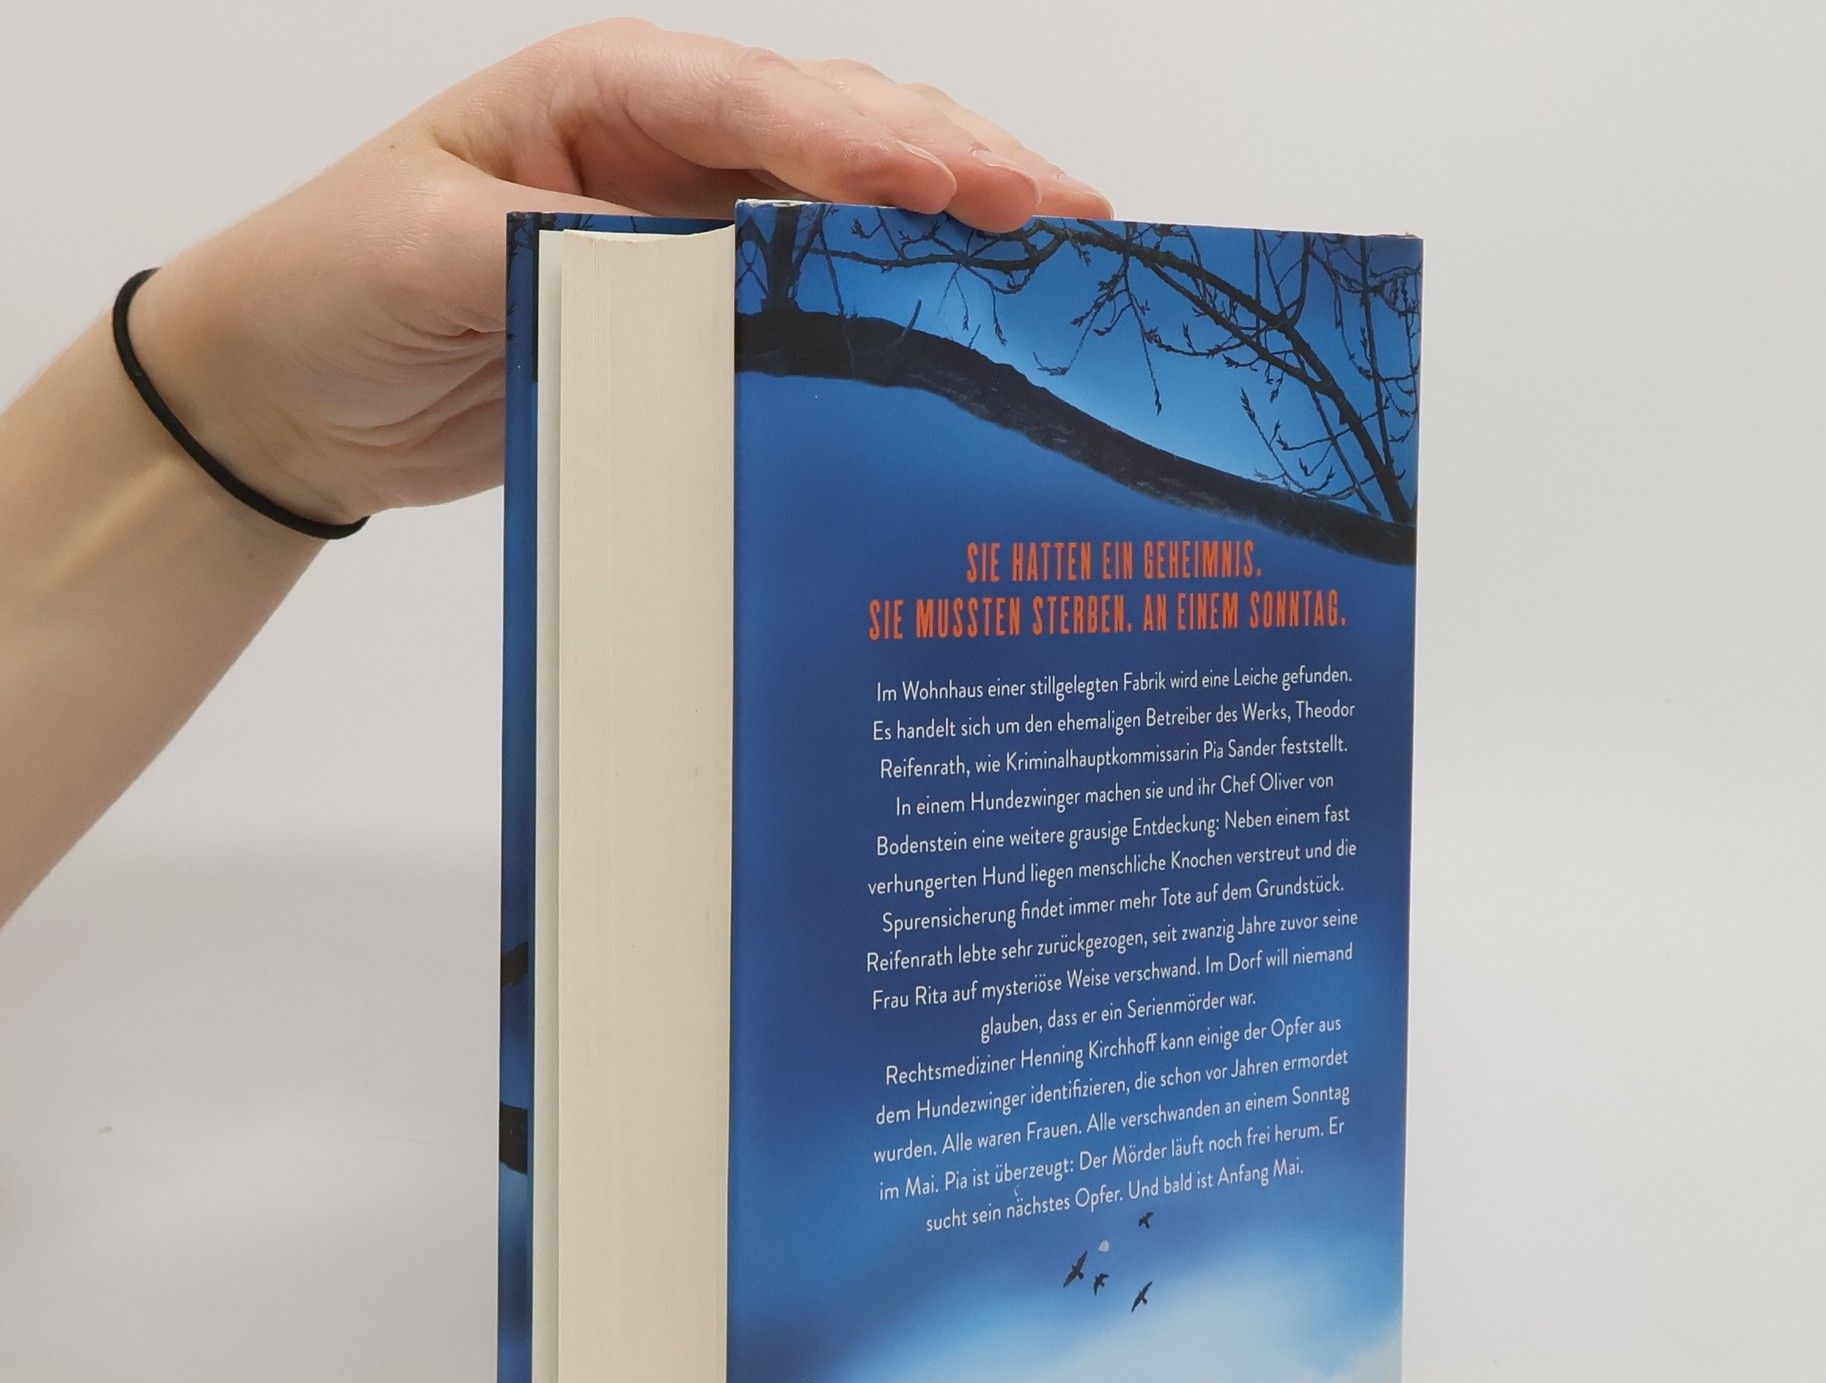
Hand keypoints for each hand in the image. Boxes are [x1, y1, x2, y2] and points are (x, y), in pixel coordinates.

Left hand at [129, 22, 1110, 525]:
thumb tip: (708, 275)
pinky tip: (957, 332)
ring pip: (847, 212)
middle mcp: (665, 147)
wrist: (298, 391)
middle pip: (840, 136)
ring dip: (949, 231)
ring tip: (1058, 254)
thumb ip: (571, 248)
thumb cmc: (337, 283)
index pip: (765, 106)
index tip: (971, 187)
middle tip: (1071, 216)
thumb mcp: (436, 250)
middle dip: (959, 168)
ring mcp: (689, 231)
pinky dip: (888, 311)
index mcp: (607, 91)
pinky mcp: (694, 317)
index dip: (876, 144)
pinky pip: (811, 305)